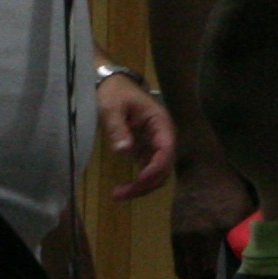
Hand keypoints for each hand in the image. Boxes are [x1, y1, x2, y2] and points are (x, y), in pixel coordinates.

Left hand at [99, 71, 176, 199]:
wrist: (111, 84)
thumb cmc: (113, 92)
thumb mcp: (111, 107)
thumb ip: (118, 128)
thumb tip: (124, 151)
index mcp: (160, 123)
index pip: (166, 150)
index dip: (156, 168)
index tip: (140, 180)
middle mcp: (162, 136)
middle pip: (164, 167)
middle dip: (146, 184)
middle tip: (120, 194)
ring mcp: (154, 145)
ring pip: (157, 173)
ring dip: (142, 187)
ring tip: (118, 195)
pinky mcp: (145, 150)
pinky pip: (147, 170)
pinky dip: (138, 182)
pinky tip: (122, 189)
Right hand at [167, 160, 252, 278]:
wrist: (201, 168)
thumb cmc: (229, 187)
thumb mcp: (246, 207)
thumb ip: (251, 231)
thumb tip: (261, 256)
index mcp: (222, 227)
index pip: (228, 266)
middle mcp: (201, 234)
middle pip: (206, 274)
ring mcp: (185, 236)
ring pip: (190, 272)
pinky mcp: (174, 235)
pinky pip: (179, 264)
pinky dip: (189, 271)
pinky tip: (199, 272)